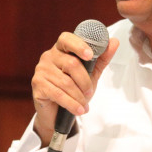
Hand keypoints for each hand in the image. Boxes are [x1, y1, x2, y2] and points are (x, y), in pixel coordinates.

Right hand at [30, 32, 117, 146]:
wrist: (58, 112)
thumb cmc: (74, 88)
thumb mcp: (90, 73)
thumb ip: (101, 58)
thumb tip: (114, 41)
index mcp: (61, 49)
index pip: (67, 39)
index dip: (79, 45)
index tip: (90, 55)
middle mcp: (48, 56)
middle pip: (71, 64)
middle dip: (85, 81)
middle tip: (90, 92)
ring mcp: (41, 70)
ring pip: (66, 82)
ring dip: (79, 96)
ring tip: (84, 104)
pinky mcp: (37, 85)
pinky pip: (58, 94)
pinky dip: (72, 104)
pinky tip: (79, 110)